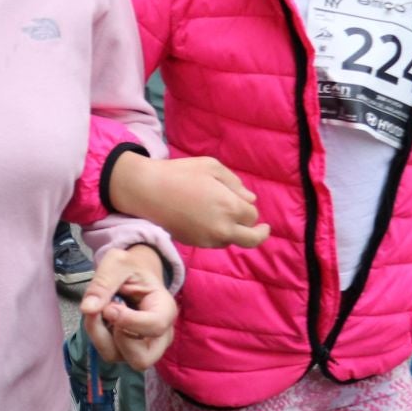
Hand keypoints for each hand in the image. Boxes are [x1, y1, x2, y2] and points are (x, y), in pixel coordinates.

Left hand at [79, 244, 177, 370]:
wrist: (135, 275)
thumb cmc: (131, 269)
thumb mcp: (118, 263)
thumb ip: (103, 282)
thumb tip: (87, 308)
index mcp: (165, 309)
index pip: (155, 326)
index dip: (129, 321)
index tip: (109, 308)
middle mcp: (159, 336)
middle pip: (140, 359)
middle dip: (115, 338)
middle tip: (105, 311)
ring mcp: (143, 347)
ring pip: (118, 358)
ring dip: (100, 335)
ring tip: (99, 311)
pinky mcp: (126, 350)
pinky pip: (108, 352)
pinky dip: (97, 336)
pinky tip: (99, 318)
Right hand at [107, 152, 269, 247]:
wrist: (146, 191)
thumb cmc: (179, 173)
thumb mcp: (212, 167)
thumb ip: (235, 183)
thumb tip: (250, 198)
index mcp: (230, 207)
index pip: (252, 215)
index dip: (248, 206)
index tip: (242, 199)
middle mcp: (222, 228)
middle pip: (252, 239)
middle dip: (260, 233)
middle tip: (264, 229)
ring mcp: (208, 239)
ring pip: (231, 241)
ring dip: (234, 231)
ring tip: (223, 216)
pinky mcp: (194, 243)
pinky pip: (214, 242)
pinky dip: (218, 233)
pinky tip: (207, 219)